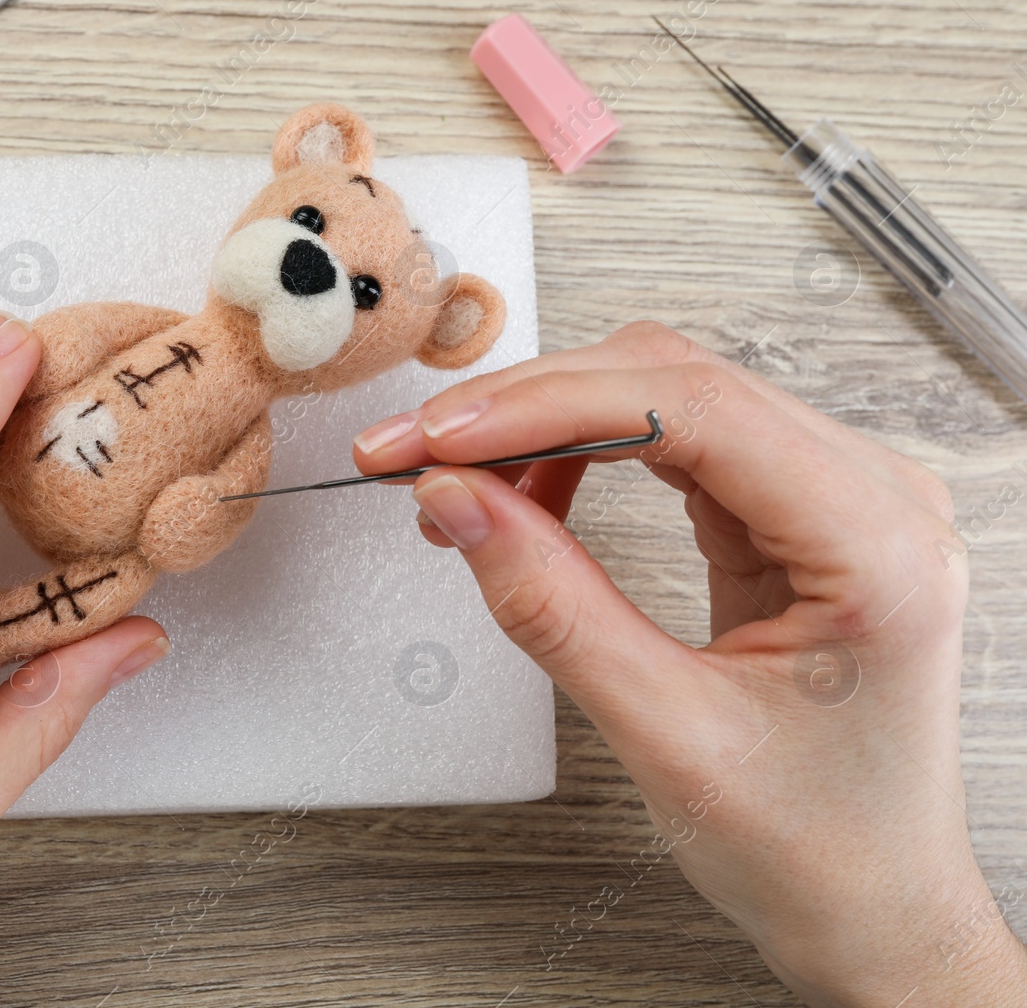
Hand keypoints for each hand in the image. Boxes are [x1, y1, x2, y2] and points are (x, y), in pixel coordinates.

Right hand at [352, 321, 1026, 1006]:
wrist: (870, 905)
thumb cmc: (814, 844)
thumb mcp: (664, 733)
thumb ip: (551, 607)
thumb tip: (458, 503)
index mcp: (874, 544)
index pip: (691, 408)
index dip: (547, 405)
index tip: (442, 439)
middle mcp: (868, 497)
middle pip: (671, 381)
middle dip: (527, 407)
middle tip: (413, 451)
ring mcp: (831, 497)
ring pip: (664, 396)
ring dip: (546, 423)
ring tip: (458, 483)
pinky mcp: (789, 513)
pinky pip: (672, 442)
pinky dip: (581, 454)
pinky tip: (525, 492)